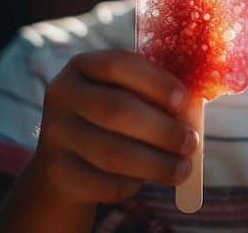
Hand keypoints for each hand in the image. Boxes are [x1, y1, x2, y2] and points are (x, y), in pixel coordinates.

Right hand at [32, 49, 197, 205]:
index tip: (183, 99)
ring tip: (182, 167)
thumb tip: (193, 109)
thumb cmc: (113, 116)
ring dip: (156, 163)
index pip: (117, 64)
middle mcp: (62, 94)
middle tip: (191, 141)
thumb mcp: (126, 93)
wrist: (68, 157)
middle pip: (116, 109)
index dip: (153, 80)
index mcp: (83, 65)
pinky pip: (102, 182)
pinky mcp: (56, 171)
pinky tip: (150, 179)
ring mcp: (54, 133)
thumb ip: (152, 94)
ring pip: (112, 152)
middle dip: (161, 128)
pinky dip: (133, 184)